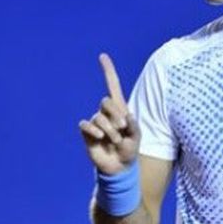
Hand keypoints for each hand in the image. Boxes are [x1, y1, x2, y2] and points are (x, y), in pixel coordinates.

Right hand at [79, 53, 139, 174]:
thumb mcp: (137, 137)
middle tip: (122, 129)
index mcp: (120, 109)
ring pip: (99, 117)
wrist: (119, 167)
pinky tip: (100, 137)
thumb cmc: (130, 149)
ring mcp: (96, 122)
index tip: (102, 56)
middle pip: (106, 101)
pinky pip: (86, 125)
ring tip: (115, 141)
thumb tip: (126, 116)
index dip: (108, 71)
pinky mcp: (87, 133)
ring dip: (109, 130)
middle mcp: (106, 113)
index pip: (113, 86)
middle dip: (115, 114)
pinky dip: (94, 130)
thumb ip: (134, 125)